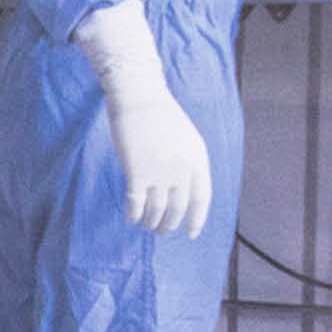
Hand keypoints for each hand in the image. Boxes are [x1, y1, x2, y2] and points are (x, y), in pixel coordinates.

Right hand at [74, 0, 211, 237]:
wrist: (140, 98)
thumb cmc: (160, 115)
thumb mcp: (186, 138)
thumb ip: (188, 162)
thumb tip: (181, 188)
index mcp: (198, 159)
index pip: (202, 198)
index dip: (196, 219)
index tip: (190, 233)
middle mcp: (182, 169)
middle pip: (177, 208)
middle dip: (169, 224)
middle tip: (161, 231)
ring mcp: (160, 172)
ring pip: (156, 210)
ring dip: (151, 222)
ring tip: (145, 225)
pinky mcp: (137, 172)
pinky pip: (136, 203)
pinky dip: (133, 214)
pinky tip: (130, 217)